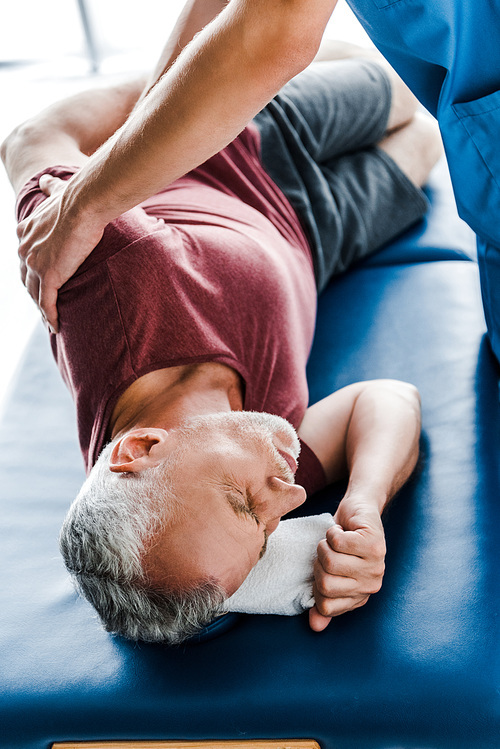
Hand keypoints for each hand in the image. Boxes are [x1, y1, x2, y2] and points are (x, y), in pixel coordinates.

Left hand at [17, 174, 104, 332]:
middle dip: (35, 294)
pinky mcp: (48, 276)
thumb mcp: (55, 192)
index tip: (41, 284)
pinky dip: (50, 316)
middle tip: (45, 308)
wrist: (83, 205)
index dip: (32, 274)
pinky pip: (46, 302)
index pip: (26, 260)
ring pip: (35, 294)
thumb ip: (49, 189)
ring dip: (42, 310)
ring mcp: (35, 264)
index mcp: (25, 232)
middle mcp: (25, 249)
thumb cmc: (76, 199)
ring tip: (51, 322)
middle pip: (27, 280)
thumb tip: (44, 181)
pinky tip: (55, 326)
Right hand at [309, 497, 386, 631]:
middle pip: (325, 583)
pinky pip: (337, 542)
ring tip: (337, 539)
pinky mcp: (375, 544)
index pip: (326, 606)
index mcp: (360, 596)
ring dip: (325, 544)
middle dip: (319, 561)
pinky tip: (343, 530)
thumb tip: (315, 626)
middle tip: (330, 550)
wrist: (360, 510)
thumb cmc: (342, 542)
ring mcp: (376, 565)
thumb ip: (323, 599)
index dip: (315, 585)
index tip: (322, 569)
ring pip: (330, 561)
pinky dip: (333, 532)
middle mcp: (371, 585)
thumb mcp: (329, 572)